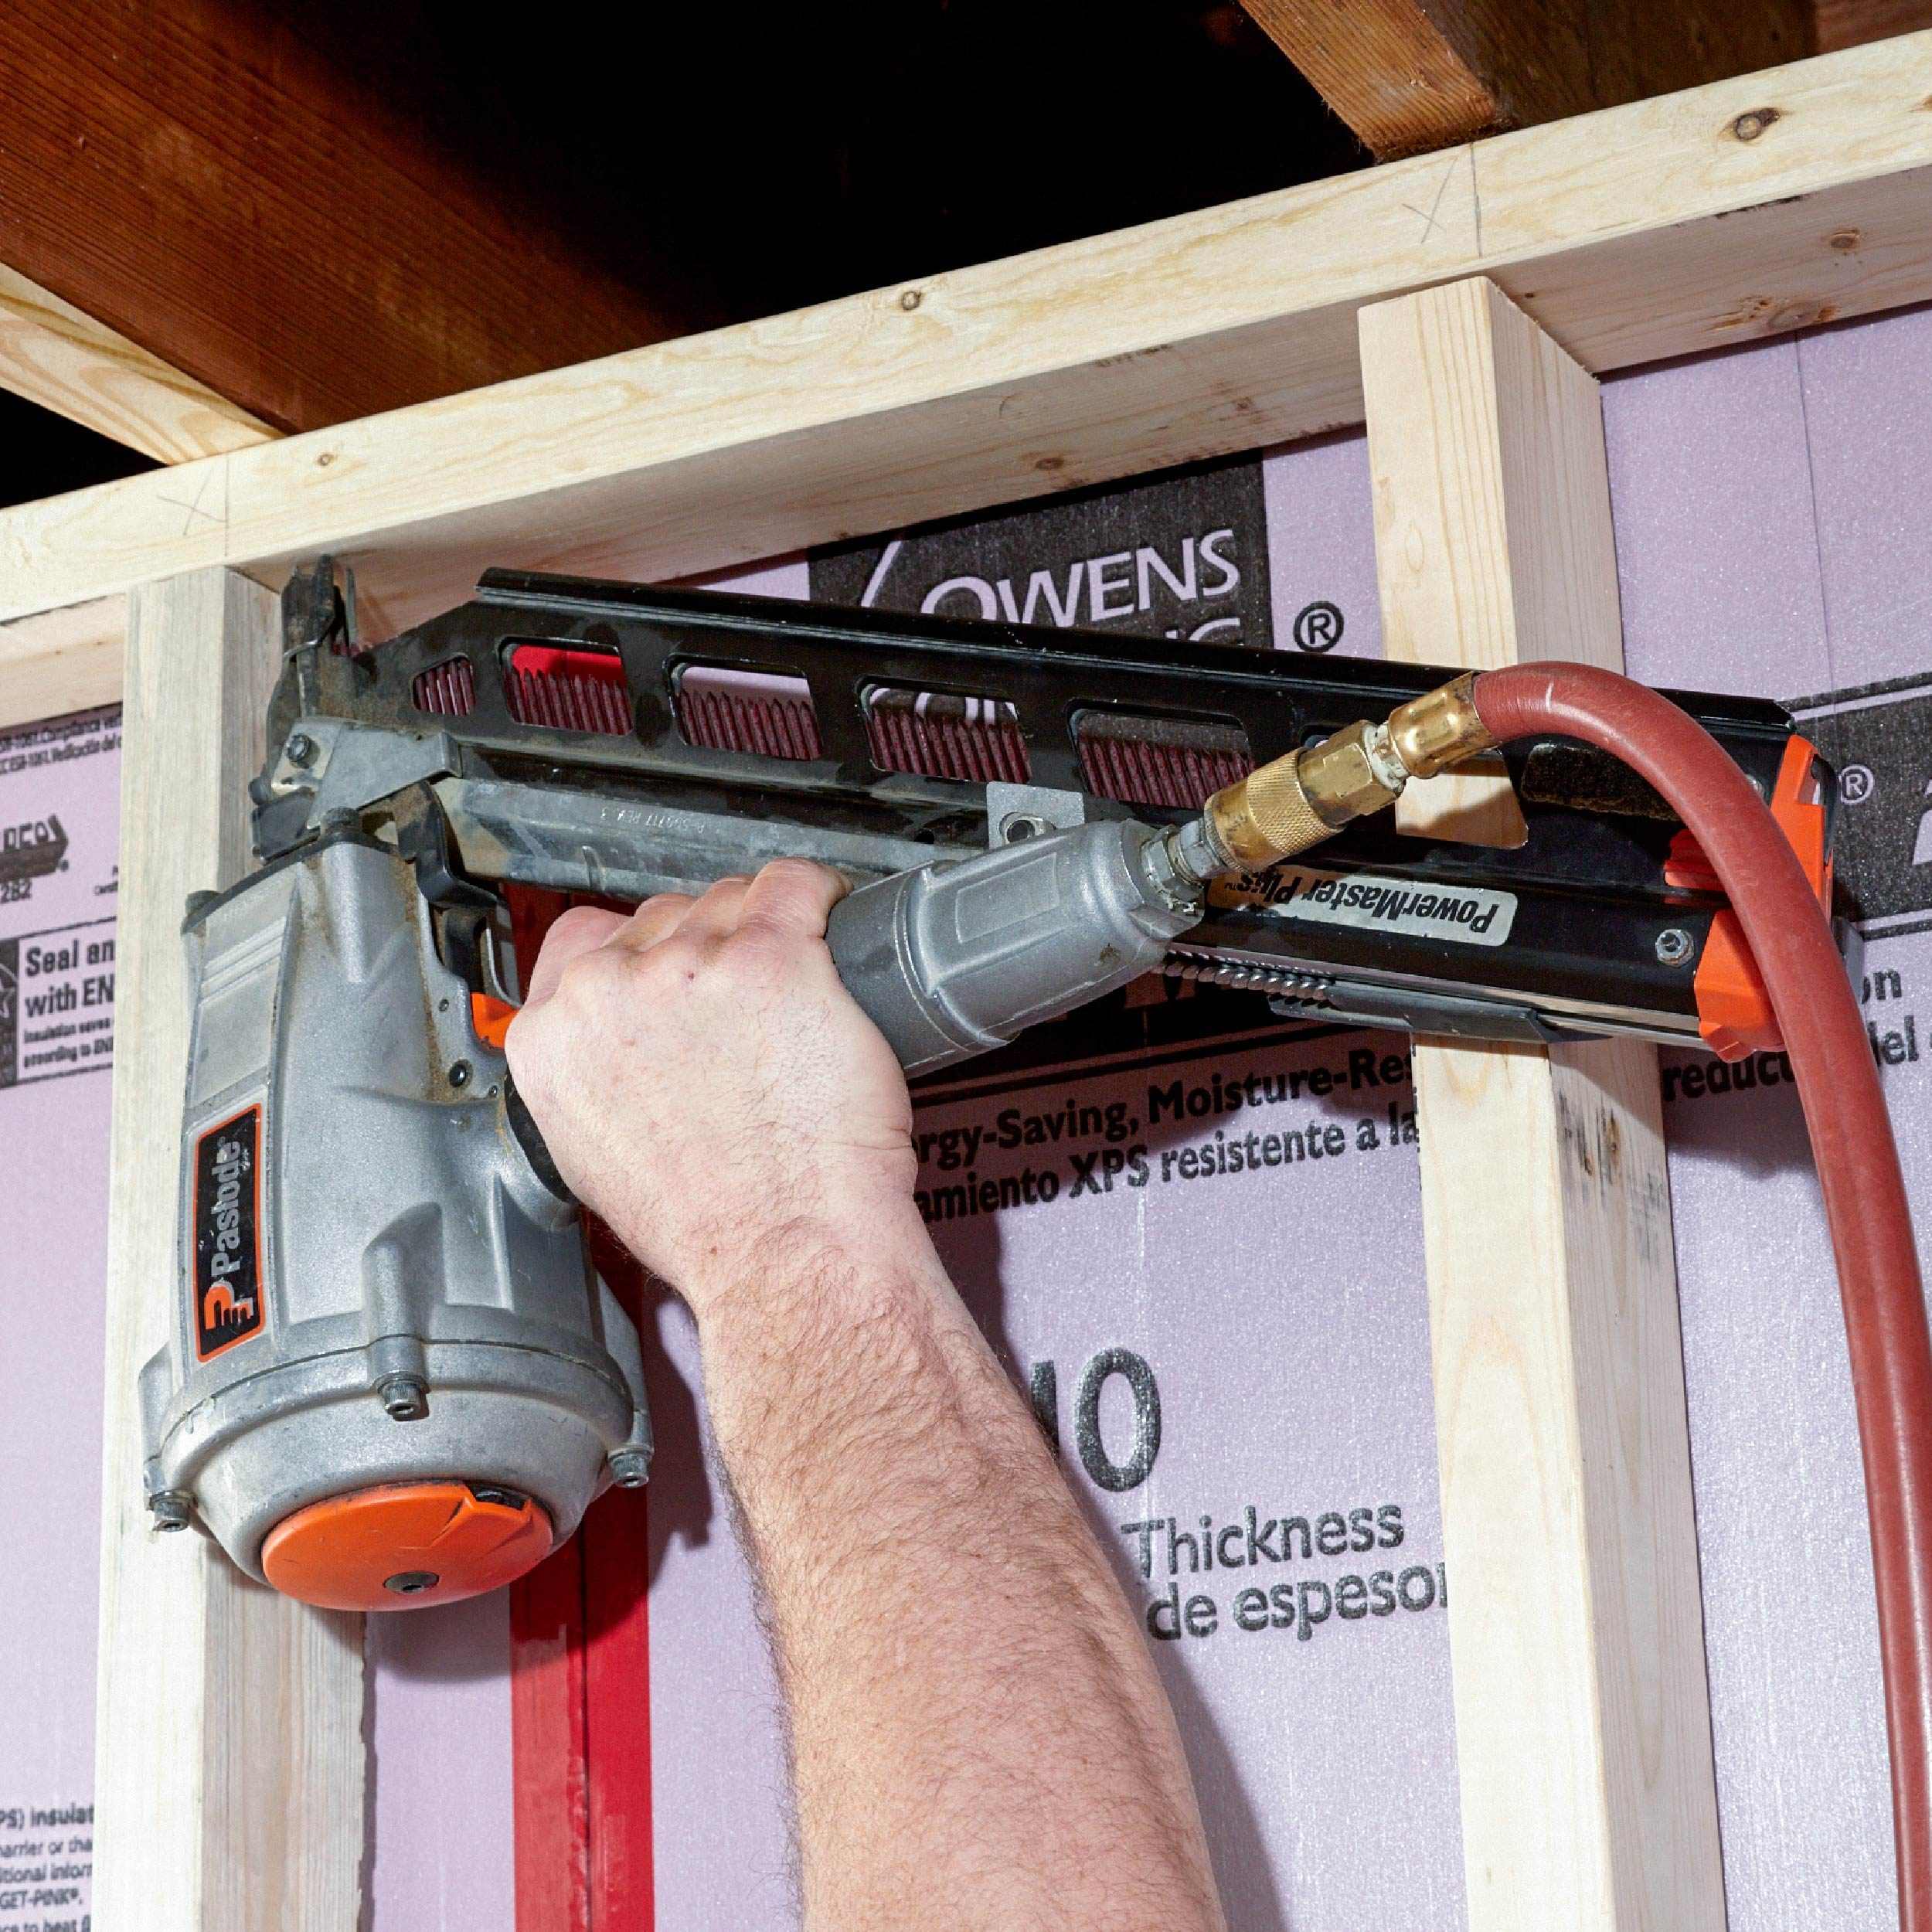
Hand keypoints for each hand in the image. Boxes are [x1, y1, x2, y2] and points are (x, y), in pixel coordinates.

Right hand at [504, 859, 917, 1315]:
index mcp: (554, 1040)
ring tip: (794, 997)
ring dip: (763, 932)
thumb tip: (619, 1054)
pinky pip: (796, 885)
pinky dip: (822, 898)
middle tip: (747, 1009)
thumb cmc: (711, 1226)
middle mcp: (611, 992)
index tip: (669, 969)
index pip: (582, 941)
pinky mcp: (772, 957)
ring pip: (729, 901)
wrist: (784, 1251)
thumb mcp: (597, 1160)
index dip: (637, 953)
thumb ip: (591, 1083)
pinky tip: (832, 925)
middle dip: (705, 951)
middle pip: (663, 917)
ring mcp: (690, 968)